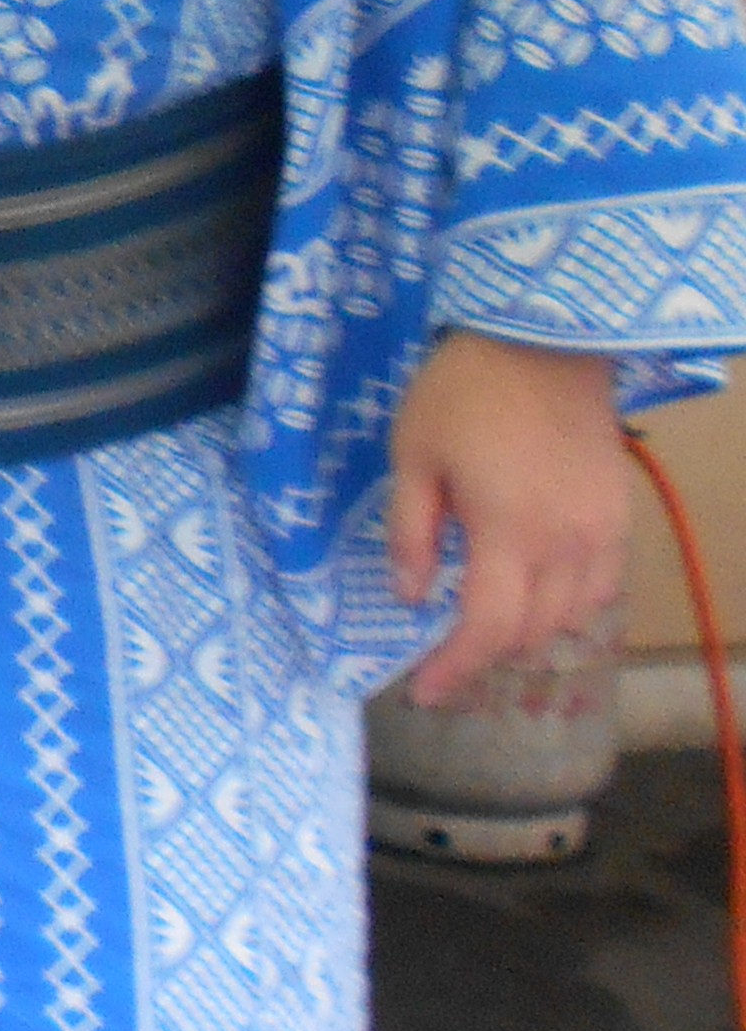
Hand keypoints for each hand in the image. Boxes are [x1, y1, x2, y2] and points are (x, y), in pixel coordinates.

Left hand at [384, 331, 629, 705]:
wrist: (544, 338)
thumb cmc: (464, 393)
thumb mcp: (412, 457)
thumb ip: (411, 534)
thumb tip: (411, 597)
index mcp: (508, 533)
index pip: (487, 630)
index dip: (454, 670)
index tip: (423, 692)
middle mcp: (565, 545)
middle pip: (530, 632)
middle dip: (483, 653)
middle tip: (445, 654)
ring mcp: (601, 532)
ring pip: (571, 617)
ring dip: (527, 631)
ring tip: (487, 622)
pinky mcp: (620, 513)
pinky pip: (602, 586)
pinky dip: (568, 604)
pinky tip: (538, 589)